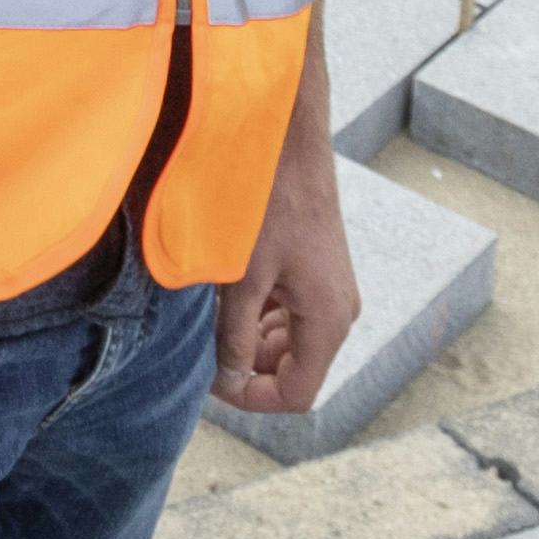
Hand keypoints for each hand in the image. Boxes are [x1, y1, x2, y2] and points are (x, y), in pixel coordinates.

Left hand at [209, 150, 361, 416]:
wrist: (289, 142)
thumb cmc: (267, 205)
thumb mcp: (241, 278)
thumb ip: (232, 337)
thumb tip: (225, 381)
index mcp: (328, 321)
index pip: (296, 393)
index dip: (252, 397)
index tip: (211, 383)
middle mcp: (338, 312)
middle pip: (293, 369)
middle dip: (247, 366)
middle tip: (201, 346)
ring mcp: (330, 292)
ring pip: (288, 342)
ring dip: (249, 339)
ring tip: (210, 314)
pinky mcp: (318, 273)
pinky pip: (289, 313)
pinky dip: (257, 314)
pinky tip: (226, 291)